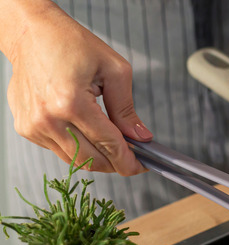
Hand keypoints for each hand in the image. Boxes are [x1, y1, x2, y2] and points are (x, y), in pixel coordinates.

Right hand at [1, 0, 149, 174]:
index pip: (108, 145)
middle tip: (131, 155)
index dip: (129, 161)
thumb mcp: (114, 70)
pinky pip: (59, 149)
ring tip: (109, 138)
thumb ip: (127, 109)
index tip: (142, 166)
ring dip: (97, 156)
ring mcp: (33, 126)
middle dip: (115, 163)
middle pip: (91, 160)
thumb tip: (140, 137)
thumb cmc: (71, 44)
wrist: (31, 33)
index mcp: (71, 103)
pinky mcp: (26, 128)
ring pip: (74, 159)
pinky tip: (84, 128)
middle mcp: (48, 118)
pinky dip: (78, 146)